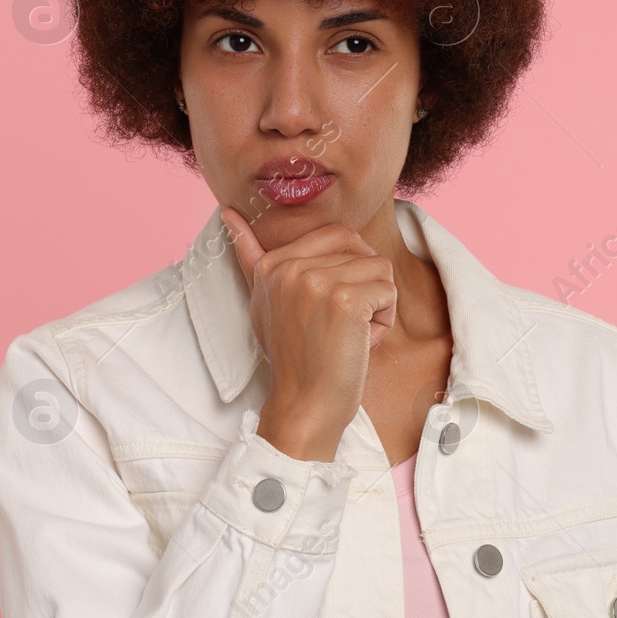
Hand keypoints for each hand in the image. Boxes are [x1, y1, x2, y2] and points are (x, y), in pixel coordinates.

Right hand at [220, 206, 396, 461]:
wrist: (304, 404)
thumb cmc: (294, 358)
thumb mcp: (263, 302)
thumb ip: (250, 257)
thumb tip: (228, 212)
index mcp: (271, 264)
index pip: (335, 234)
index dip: (347, 269)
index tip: (328, 308)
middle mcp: (289, 267)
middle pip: (360, 249)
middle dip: (363, 285)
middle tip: (341, 321)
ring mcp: (316, 282)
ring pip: (379, 269)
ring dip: (376, 304)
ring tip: (349, 333)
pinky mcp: (345, 300)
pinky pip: (388, 291)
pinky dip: (384, 321)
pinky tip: (360, 343)